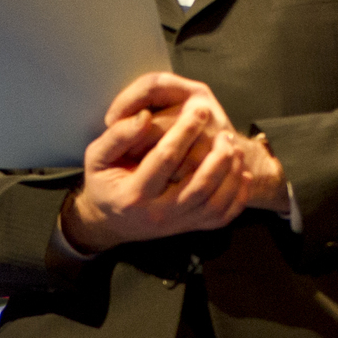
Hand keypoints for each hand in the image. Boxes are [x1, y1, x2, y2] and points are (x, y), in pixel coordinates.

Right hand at [62, 73, 287, 254]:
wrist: (111, 221)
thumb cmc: (104, 182)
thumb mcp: (96, 157)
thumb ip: (118, 136)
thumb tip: (144, 116)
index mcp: (133, 194)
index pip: (165, 159)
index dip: (184, 131)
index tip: (199, 110)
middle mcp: (157, 214)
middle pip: (197, 186)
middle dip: (216, 155)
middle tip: (223, 131)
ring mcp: (176, 224)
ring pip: (213, 203)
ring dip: (229, 174)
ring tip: (233, 147)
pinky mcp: (189, 228)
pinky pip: (221, 217)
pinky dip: (237, 197)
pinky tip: (241, 174)